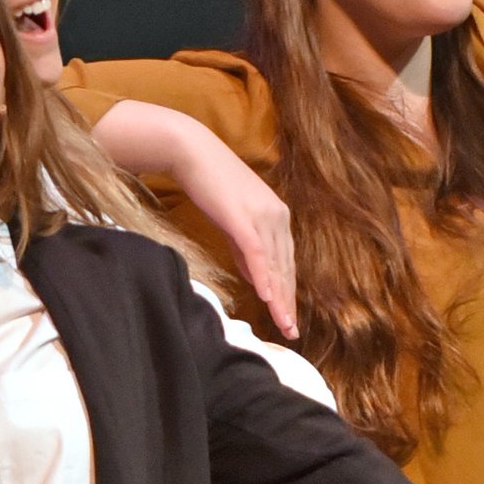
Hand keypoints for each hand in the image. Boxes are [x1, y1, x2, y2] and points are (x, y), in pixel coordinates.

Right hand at [92, 101, 297, 335]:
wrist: (192, 151)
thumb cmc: (210, 183)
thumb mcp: (233, 221)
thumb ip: (246, 248)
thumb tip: (257, 276)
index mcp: (277, 218)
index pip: (286, 263)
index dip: (288, 293)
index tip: (289, 319)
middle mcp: (277, 216)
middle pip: (285, 268)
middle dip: (289, 303)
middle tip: (291, 332)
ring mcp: (263, 216)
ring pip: (275, 265)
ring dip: (280, 298)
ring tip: (283, 324)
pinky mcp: (244, 216)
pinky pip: (257, 253)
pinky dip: (264, 276)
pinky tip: (268, 298)